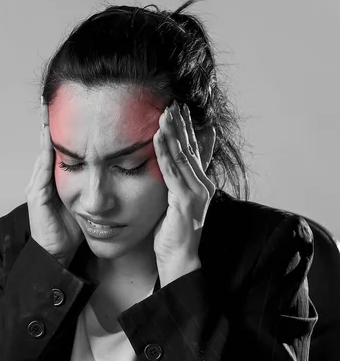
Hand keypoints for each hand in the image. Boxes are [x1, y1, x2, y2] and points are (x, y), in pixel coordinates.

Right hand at [25, 98, 83, 266]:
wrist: (56, 254)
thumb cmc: (70, 231)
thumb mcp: (83, 202)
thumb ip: (90, 186)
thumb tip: (112, 171)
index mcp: (55, 180)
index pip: (58, 148)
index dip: (62, 129)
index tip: (70, 107)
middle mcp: (43, 179)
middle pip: (47, 144)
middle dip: (49, 121)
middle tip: (52, 98)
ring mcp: (37, 185)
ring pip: (42, 151)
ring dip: (44, 130)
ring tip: (47, 109)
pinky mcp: (36, 195)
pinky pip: (42, 167)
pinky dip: (45, 150)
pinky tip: (49, 135)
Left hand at [152, 100, 215, 285]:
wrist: (178, 258)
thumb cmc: (172, 233)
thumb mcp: (175, 202)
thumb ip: (176, 182)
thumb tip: (170, 166)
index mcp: (201, 183)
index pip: (195, 149)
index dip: (189, 128)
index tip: (181, 109)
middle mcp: (203, 185)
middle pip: (191, 147)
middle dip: (181, 124)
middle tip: (173, 102)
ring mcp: (196, 192)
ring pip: (183, 156)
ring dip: (172, 132)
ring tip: (165, 112)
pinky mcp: (185, 201)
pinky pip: (172, 172)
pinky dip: (164, 152)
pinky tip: (157, 136)